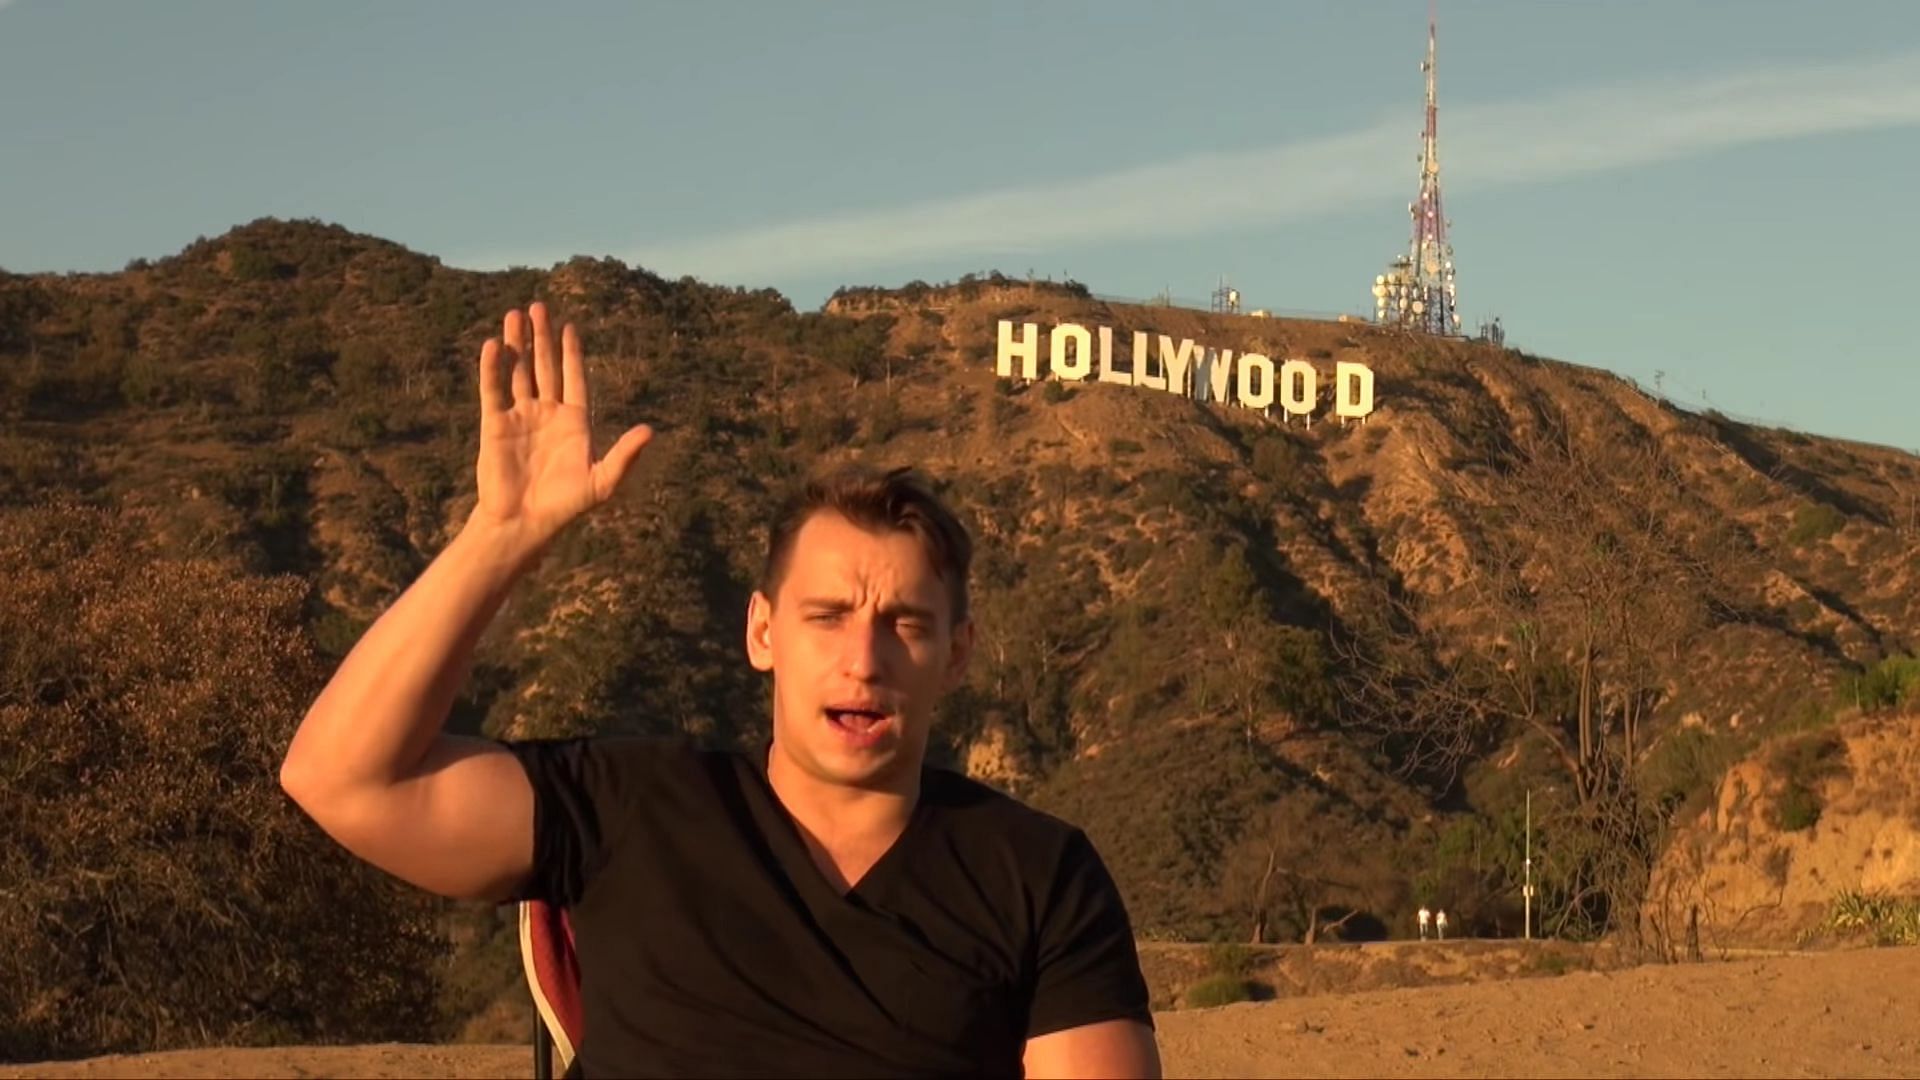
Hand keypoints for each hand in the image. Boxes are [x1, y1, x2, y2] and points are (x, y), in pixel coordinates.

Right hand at [469, 302, 652, 550]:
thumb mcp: (602, 481)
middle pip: (544, 367)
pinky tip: (494, 345)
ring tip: (514, 314)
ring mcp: (520, 416)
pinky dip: (492, 368)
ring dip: (516, 344)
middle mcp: (547, 413)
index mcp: (574, 422)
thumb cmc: (565, 505)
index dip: (571, 352)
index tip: (570, 326)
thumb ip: (625, 455)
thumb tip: (650, 431)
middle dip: (542, 337)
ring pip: (517, 372)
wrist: (524, 522)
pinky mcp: (494, 425)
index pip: (574, 377)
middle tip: (539, 306)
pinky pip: (492, 390)